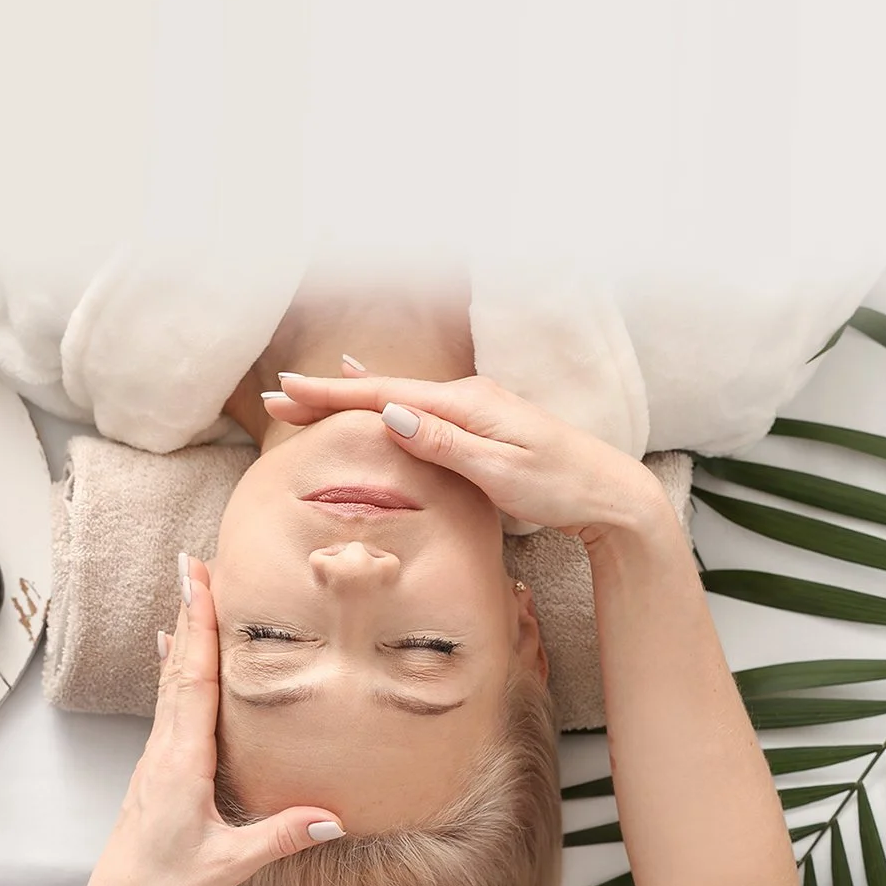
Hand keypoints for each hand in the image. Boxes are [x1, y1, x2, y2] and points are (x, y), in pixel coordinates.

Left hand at [71, 556, 344, 885]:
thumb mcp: (228, 867)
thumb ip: (280, 837)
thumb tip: (333, 817)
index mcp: (181, 764)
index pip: (194, 681)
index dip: (199, 628)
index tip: (199, 581)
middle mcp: (164, 751)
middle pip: (179, 667)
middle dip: (189, 612)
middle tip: (197, 562)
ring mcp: (157, 757)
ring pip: (171, 681)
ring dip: (183, 633)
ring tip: (191, 590)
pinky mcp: (158, 768)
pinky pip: (169, 702)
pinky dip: (177, 667)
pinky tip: (175, 652)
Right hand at [270, 363, 667, 543]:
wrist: (609, 493)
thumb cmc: (561, 487)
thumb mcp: (502, 471)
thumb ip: (446, 444)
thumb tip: (392, 415)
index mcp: (467, 404)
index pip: (386, 396)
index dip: (332, 395)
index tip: (285, 392)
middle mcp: (468, 397)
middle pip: (385, 393)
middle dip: (329, 395)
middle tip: (276, 399)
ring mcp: (476, 410)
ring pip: (400, 401)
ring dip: (352, 401)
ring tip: (306, 397)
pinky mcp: (482, 427)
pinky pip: (421, 412)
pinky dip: (387, 405)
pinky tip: (377, 400)